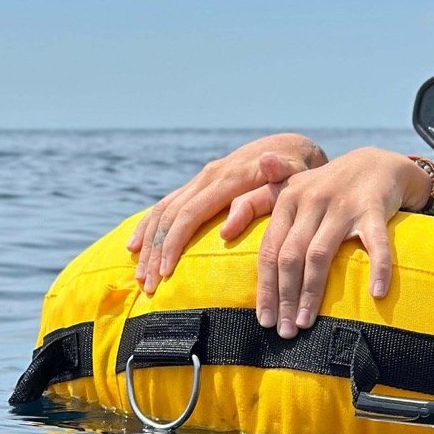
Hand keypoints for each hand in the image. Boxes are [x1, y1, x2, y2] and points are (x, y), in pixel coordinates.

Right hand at [129, 133, 326, 292]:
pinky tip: (135, 247)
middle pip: (170, 216)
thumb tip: (264, 165)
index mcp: (229, 177)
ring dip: (148, 245)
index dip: (175, 243)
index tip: (166, 273)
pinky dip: (149, 227)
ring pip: (163, 211)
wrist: (290, 147)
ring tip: (140, 277)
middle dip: (156, 252)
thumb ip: (280, 171)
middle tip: (148, 286)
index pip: (191, 213)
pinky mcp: (198, 185)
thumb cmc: (298, 168)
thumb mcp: (295, 170)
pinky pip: (166, 205)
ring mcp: (201, 179)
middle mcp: (209, 176)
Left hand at [252, 149, 431, 335]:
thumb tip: (223, 232)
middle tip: (284, 331)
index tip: (263, 320)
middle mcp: (312, 200)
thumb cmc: (326, 185)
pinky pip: (376, 243)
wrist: (376, 163)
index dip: (265, 287)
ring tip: (307, 323)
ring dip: (312, 293)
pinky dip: (378, 268)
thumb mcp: (290, 187)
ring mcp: (343, 205)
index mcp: (289, 198)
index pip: (270, 249)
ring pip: (320, 254)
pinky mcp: (374, 208)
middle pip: (290, 256)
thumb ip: (253, 203)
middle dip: (285, 297)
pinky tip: (376, 294)